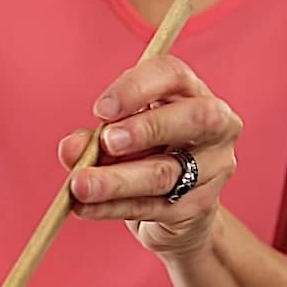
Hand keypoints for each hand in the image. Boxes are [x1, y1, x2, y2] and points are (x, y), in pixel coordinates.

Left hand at [58, 55, 241, 257]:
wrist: (173, 212)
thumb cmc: (143, 158)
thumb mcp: (115, 142)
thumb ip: (93, 141)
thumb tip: (70, 147)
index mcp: (189, 92)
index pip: (173, 74)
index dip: (136, 88)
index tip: (100, 110)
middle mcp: (216, 125)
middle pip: (196, 118)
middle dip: (148, 128)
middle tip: (107, 142)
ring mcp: (214, 168)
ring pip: (166, 172)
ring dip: (117, 179)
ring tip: (79, 185)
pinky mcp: (200, 206)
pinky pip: (152, 206)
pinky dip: (113, 207)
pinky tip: (84, 207)